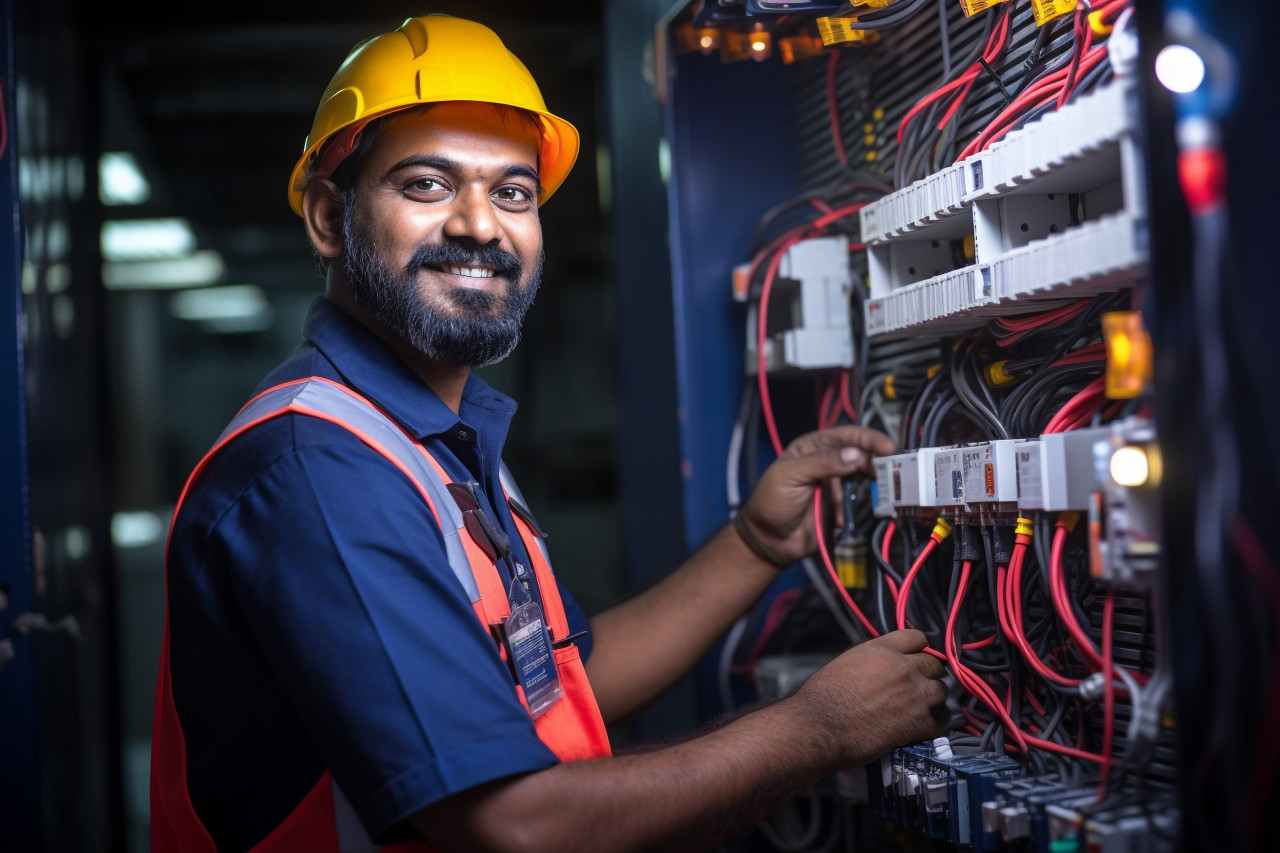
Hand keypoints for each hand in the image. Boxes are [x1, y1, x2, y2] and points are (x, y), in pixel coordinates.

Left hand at [739, 425, 895, 564]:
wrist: (768, 540)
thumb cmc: (772, 501)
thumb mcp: (792, 475)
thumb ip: (823, 463)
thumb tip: (856, 454)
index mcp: (814, 446)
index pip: (848, 435)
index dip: (869, 439)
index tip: (888, 447)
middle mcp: (828, 461)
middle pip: (861, 454)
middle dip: (876, 461)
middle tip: (893, 470)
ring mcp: (836, 484)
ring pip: (863, 477)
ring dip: (871, 484)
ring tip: (879, 491)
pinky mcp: (841, 505)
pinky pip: (858, 502)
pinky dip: (855, 508)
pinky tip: (842, 519)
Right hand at [790, 629, 948, 766]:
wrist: (821, 725)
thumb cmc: (823, 698)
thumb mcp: (846, 663)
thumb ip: (871, 660)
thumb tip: (879, 668)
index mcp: (882, 650)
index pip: (916, 637)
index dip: (918, 649)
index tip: (917, 658)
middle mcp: (903, 667)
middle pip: (934, 664)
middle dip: (927, 675)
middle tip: (918, 687)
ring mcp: (915, 694)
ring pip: (941, 691)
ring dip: (932, 700)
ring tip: (922, 709)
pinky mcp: (920, 722)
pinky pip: (941, 721)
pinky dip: (934, 725)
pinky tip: (924, 728)